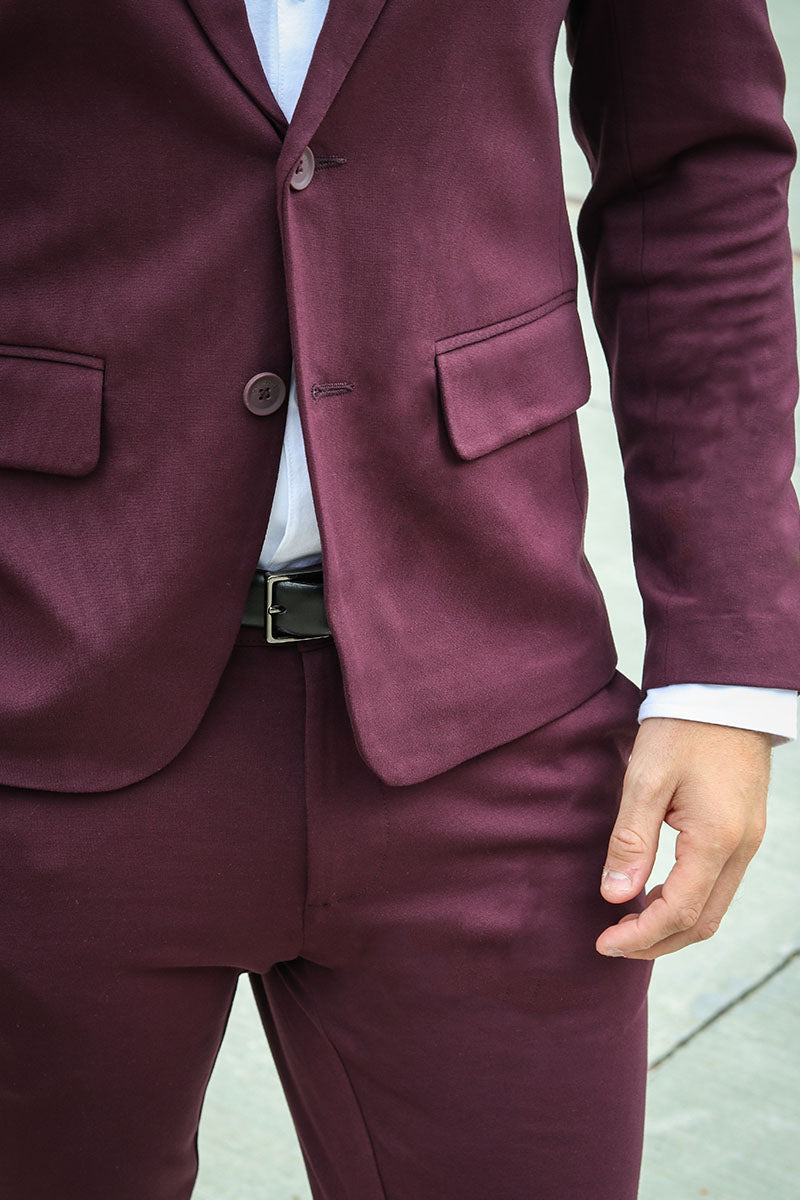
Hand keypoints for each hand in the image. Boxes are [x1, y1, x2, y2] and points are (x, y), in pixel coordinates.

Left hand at [596, 717, 770, 959]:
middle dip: (656, 942)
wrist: (724, 693)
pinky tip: (654, 892)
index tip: (603, 943)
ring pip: (713, 908)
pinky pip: (718, 885)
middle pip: (701, 922)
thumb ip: (631, 840)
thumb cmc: (682, 728)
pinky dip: (686, 901)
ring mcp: (748, 842)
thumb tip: (615, 896)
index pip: (679, 912)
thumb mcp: (646, 779)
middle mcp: (741, 849)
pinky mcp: (744, 831)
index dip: (640, 937)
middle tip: (612, 942)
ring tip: (627, 922)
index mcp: (717, 840)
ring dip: (671, 924)